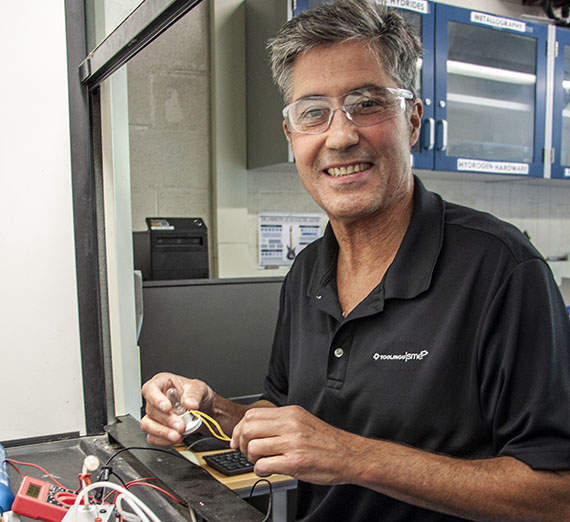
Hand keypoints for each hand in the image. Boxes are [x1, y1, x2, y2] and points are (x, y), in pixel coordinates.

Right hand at [140, 372, 213, 444]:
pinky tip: (175, 438)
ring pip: (148, 425)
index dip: (156, 399)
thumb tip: (189, 404)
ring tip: (178, 435)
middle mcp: (155, 399)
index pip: (150, 389)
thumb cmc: (194, 393)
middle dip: (167, 420)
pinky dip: (164, 440)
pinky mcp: (156, 429)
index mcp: (161, 383)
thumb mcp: (199, 388)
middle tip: (181, 425)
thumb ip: (194, 394)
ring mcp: (154, 415)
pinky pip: (152, 437)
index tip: (167, 408)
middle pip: (151, 410)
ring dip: (163, 432)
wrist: (201, 408)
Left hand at [230, 405, 356, 484]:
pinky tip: (268, 470)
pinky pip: (263, 465)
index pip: (252, 414)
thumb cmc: (326, 442)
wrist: (349, 455)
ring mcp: (292, 443)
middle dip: (242, 443)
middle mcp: (290, 425)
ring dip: (251, 459)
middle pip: (248, 428)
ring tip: (260, 462)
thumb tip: (255, 429)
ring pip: (253, 447)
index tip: (238, 439)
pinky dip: (260, 470)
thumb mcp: (303, 421)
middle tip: (248, 452)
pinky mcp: (295, 462)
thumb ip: (281, 422)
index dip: (240, 428)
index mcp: (290, 413)